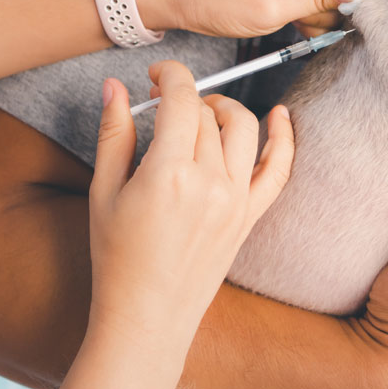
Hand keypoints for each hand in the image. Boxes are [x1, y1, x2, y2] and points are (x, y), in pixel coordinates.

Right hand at [88, 61, 294, 348]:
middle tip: (166, 104)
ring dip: (225, 109)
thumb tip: (116, 86)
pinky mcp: (251, 215)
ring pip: (244, 129)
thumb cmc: (117, 257)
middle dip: (187, 98)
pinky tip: (280, 115)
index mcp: (168, 174)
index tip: (157, 75)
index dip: (171, 76)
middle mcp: (210, 182)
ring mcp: (237, 199)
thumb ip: (114, 133)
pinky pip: (279, 169)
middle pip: (208, 115)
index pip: (182, 101)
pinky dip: (283, 139)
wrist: (149, 313)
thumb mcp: (103, 192)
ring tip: (204, 112)